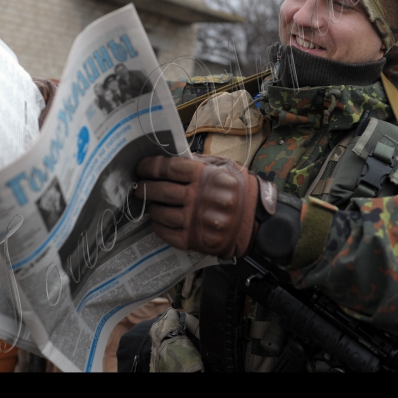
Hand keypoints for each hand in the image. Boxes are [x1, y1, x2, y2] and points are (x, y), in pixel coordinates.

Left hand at [135, 155, 258, 258]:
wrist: (258, 222)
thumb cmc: (241, 190)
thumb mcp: (225, 167)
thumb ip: (200, 162)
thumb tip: (174, 157)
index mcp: (204, 176)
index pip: (168, 168)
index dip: (150, 167)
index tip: (141, 167)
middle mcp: (197, 197)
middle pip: (161, 190)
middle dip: (145, 188)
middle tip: (139, 188)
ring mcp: (195, 220)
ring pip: (161, 213)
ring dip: (152, 208)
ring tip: (150, 204)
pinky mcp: (194, 239)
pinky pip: (166, 233)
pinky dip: (159, 226)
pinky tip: (159, 221)